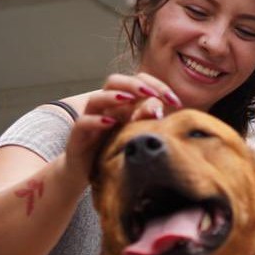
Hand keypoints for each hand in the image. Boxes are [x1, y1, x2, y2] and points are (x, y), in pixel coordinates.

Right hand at [64, 73, 182, 177]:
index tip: (175, 102)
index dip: (156, 85)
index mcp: (122, 103)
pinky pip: (83, 122)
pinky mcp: (78, 136)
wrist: (86, 173)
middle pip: (114, 82)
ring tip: (129, 99)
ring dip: (113, 96)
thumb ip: (147, 120)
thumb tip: (161, 108)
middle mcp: (105, 107)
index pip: (137, 82)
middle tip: (152, 93)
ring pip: (96, 98)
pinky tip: (110, 122)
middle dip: (134, 84)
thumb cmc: (114, 151)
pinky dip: (96, 120)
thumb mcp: (135, 135)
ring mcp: (90, 119)